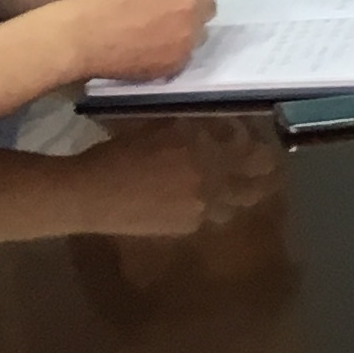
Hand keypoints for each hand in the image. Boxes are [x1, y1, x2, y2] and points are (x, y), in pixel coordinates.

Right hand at [61, 0, 221, 84]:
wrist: (79, 36)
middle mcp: (191, 5)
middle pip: (209, 6)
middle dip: (194, 7)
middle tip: (169, 14)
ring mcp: (187, 36)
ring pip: (201, 32)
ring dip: (187, 30)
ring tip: (158, 34)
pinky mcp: (178, 61)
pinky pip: (186, 54)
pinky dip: (174, 52)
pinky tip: (150, 50)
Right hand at [74, 117, 280, 237]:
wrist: (90, 195)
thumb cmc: (120, 151)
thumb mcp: (160, 124)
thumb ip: (196, 125)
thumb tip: (224, 124)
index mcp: (208, 157)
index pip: (257, 156)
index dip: (261, 146)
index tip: (255, 136)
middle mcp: (212, 187)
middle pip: (255, 187)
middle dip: (263, 175)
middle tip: (262, 163)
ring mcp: (200, 212)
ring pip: (236, 204)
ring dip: (239, 191)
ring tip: (232, 179)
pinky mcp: (184, 228)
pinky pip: (210, 215)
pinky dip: (212, 204)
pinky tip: (199, 194)